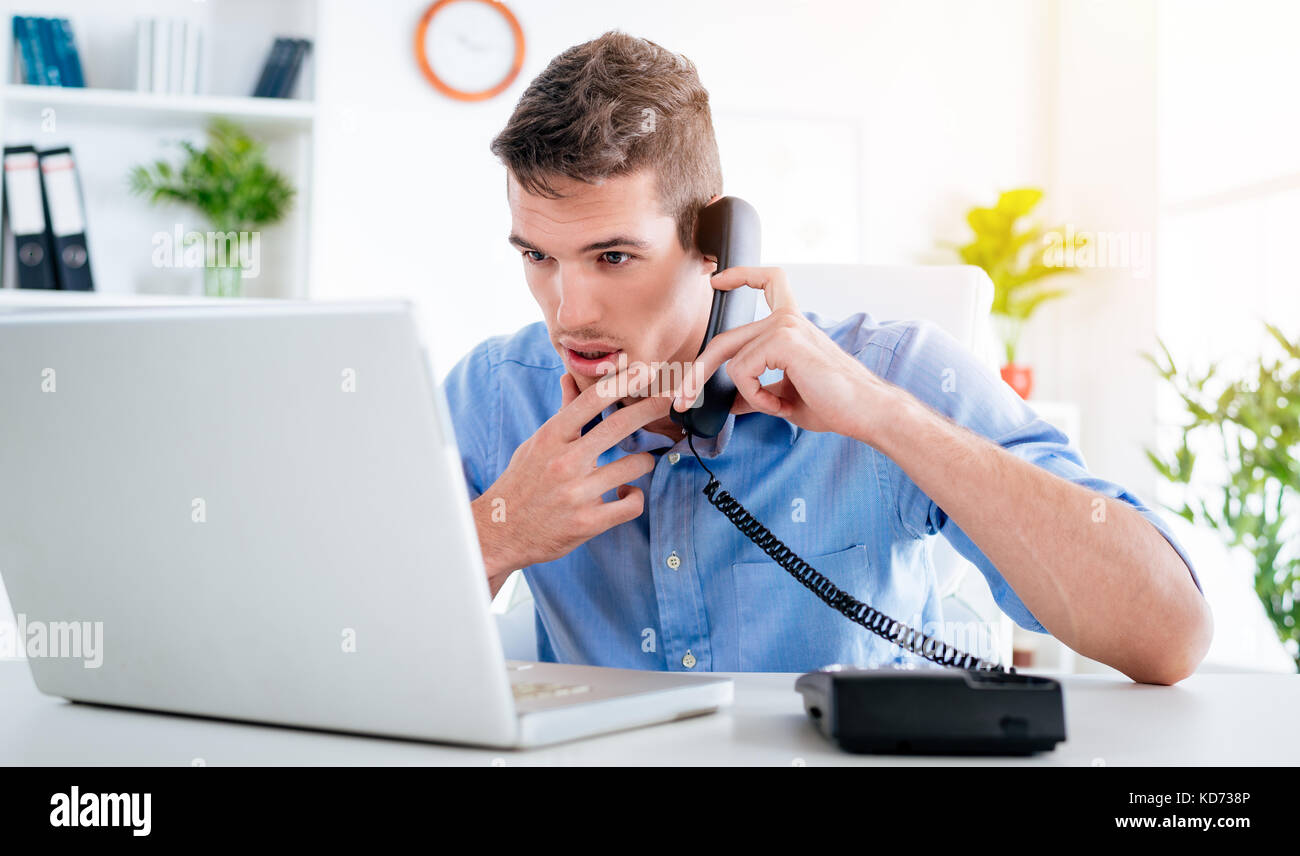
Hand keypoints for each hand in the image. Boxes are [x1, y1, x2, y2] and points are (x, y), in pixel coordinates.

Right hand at [473, 367, 669, 587]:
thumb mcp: (536, 443)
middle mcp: (564, 462)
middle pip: (618, 426)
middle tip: (669, 401)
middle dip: (650, 409)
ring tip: (640, 463)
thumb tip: (570, 377)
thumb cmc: (521, 482)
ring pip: (634, 466)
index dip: (622, 382)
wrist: (500, 531)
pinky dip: (635, 496)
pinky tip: (626, 493)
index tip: (645, 371)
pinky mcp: (589, 523)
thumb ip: (561, 413)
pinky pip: (632, 504)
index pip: (591, 400)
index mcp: (551, 437)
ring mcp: (577, 493)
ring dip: (645, 461)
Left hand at [672, 266, 895, 438]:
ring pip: (730, 359)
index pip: (769, 282)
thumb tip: (731, 401)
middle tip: (681, 400)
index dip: (740, 275)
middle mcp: (787, 318)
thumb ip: (758, 392)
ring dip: (746, 394)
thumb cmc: (835, 404)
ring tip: (775, 408)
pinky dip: (756, 396)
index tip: (717, 280)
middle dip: (697, 372)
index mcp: (792, 325)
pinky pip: (742, 371)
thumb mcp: (786, 398)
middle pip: (724, 338)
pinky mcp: (782, 339)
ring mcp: (784, 325)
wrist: (865, 412)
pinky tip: (781, 405)